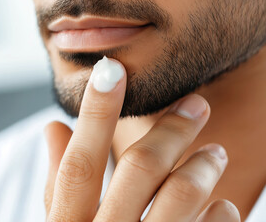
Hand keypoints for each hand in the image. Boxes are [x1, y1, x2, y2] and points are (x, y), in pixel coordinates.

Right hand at [44, 59, 239, 221]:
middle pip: (141, 170)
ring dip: (201, 167)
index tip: (113, 69)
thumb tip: (52, 127)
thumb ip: (58, 179)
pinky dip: (221, 215)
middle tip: (196, 104)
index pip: (79, 161)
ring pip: (180, 199)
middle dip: (172, 130)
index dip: (94, 112)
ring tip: (214, 151)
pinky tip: (223, 204)